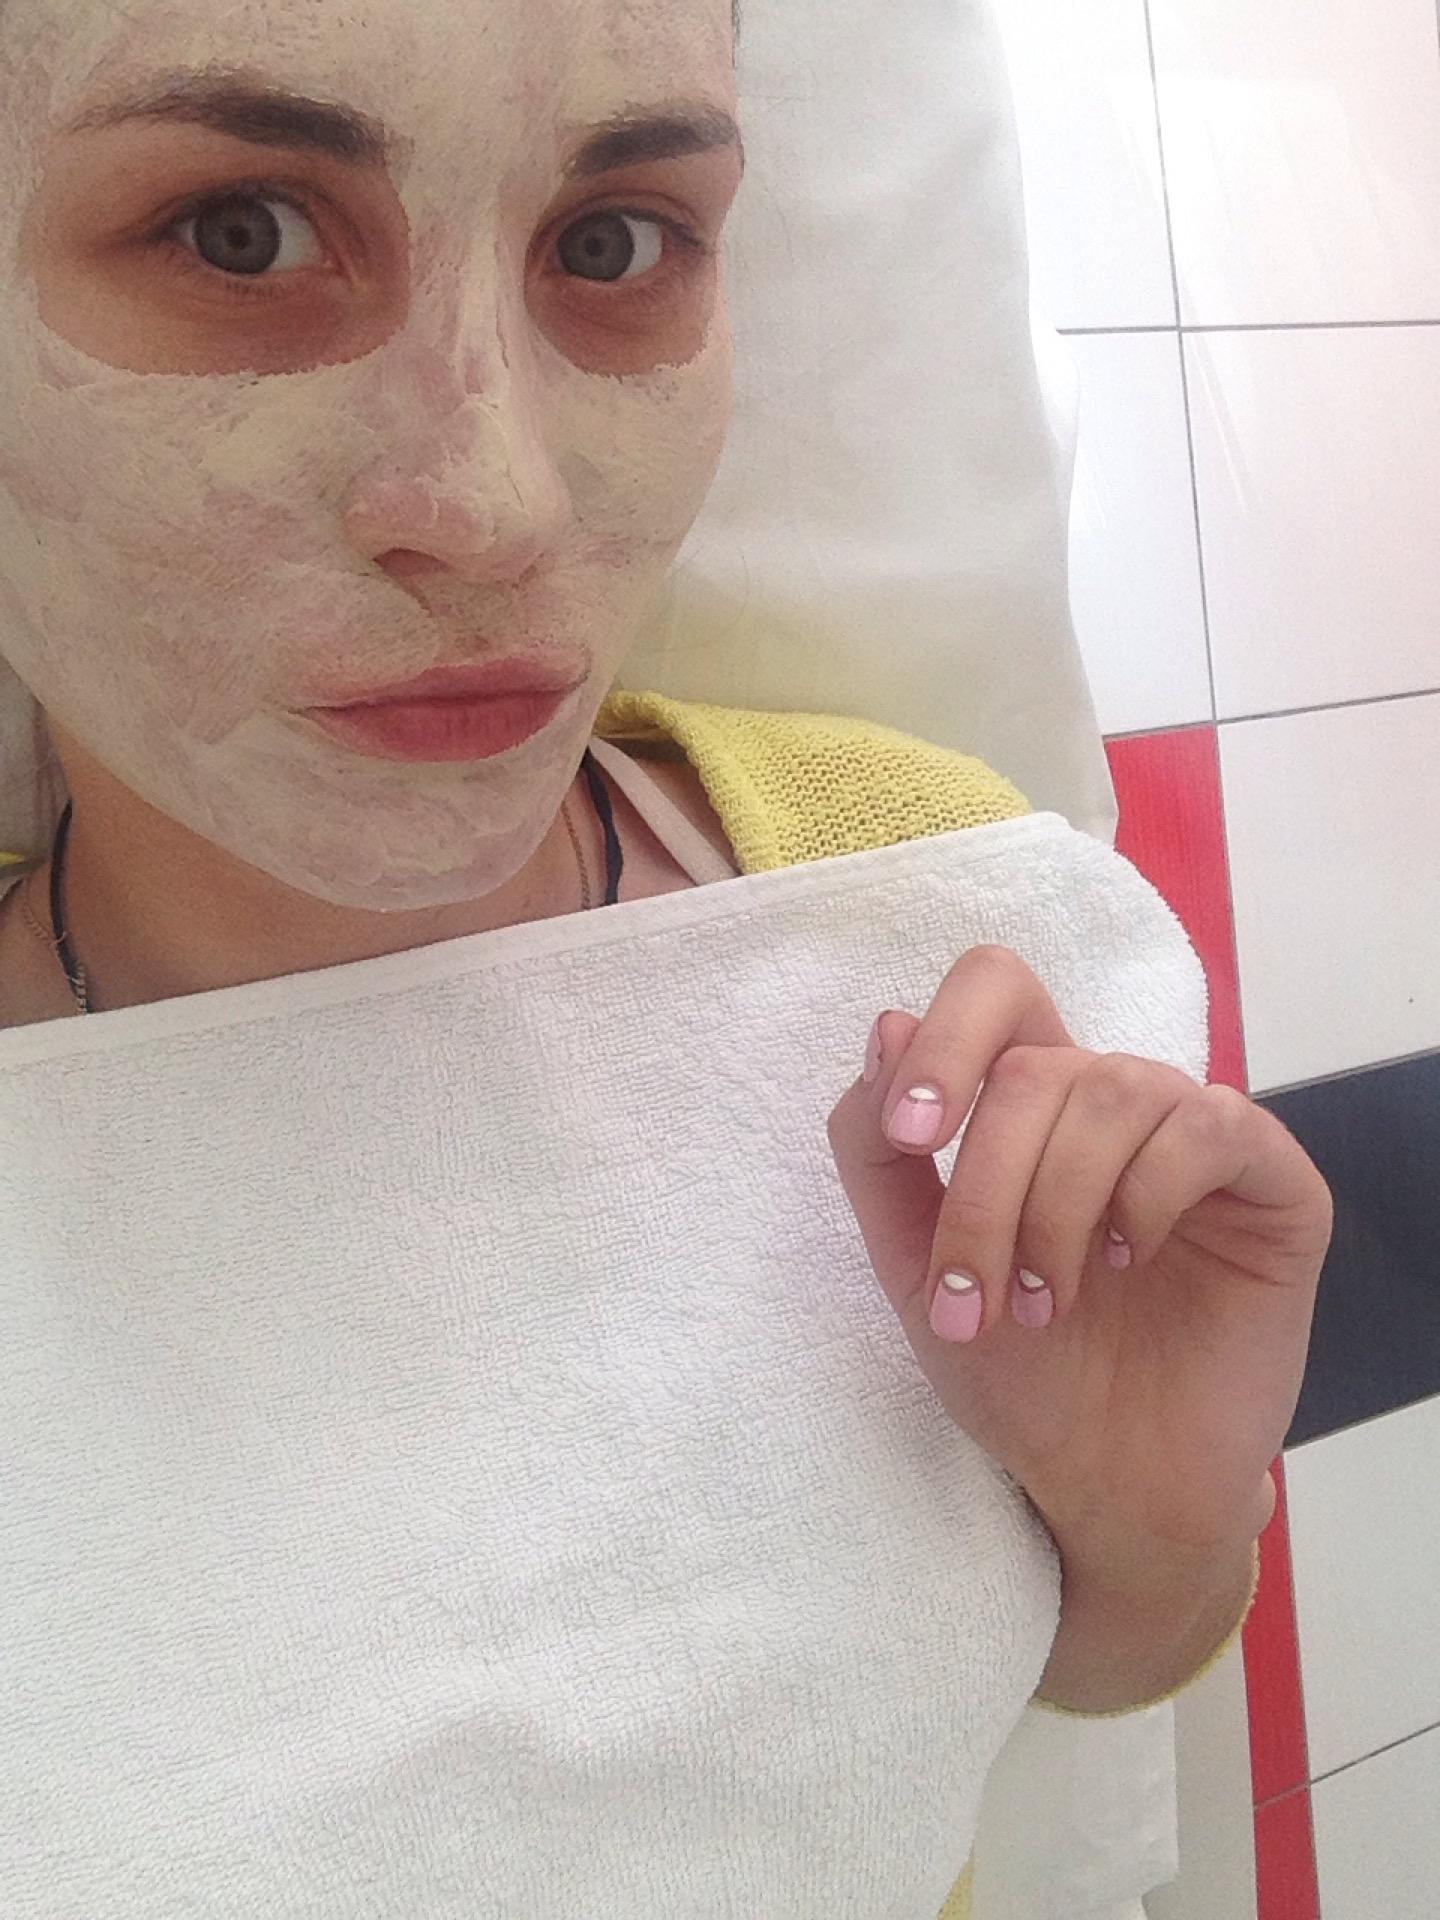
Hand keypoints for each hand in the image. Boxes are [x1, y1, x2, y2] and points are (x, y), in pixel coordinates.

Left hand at [825, 946, 1333, 1574]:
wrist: (1106, 1484)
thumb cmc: (1017, 1373)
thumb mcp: (912, 1268)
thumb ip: (877, 1156)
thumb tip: (885, 1024)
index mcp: (1028, 1107)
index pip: (995, 992)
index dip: (944, 1039)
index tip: (909, 1136)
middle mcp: (1112, 1103)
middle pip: (1034, 1064)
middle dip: (986, 1185)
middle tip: (978, 1296)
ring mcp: (1193, 1134)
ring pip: (1112, 1090)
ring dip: (1057, 1207)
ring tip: (1049, 1301)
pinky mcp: (1270, 1181)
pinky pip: (1209, 1126)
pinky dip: (1148, 1194)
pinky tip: (1129, 1260)